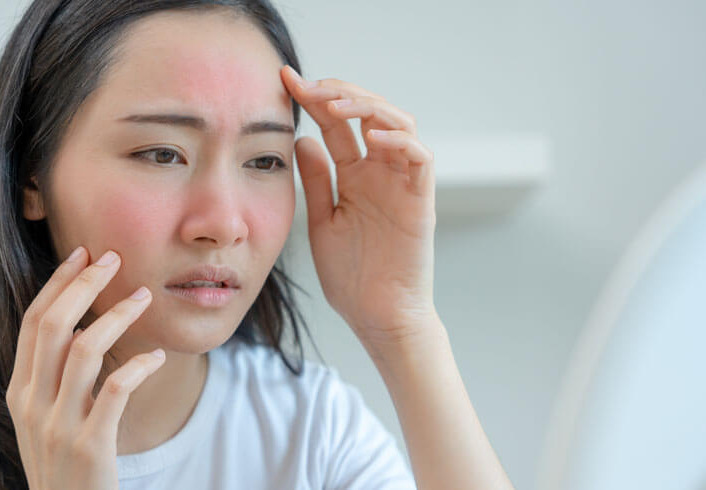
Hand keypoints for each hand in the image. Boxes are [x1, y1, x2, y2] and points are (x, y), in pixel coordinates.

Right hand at [5, 247, 162, 489]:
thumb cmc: (63, 462)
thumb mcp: (39, 417)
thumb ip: (42, 374)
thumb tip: (47, 327)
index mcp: (20, 391)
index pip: (33, 322)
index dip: (58, 283)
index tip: (83, 254)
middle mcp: (32, 403)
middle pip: (53, 325)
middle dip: (84, 284)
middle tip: (114, 258)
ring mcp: (58, 424)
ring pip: (84, 349)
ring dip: (117, 315)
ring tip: (145, 296)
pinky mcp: (90, 445)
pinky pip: (116, 390)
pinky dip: (139, 366)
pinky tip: (156, 356)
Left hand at [280, 65, 439, 347]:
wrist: (378, 318)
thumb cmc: (352, 277)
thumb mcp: (322, 221)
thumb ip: (317, 181)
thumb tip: (303, 139)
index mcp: (356, 176)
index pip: (338, 125)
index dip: (314, 98)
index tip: (284, 81)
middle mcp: (381, 172)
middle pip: (368, 112)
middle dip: (338, 92)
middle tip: (307, 86)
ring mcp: (403, 184)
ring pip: (399, 123)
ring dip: (369, 106)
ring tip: (335, 104)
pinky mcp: (421, 201)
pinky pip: (419, 158)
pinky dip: (399, 140)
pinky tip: (371, 136)